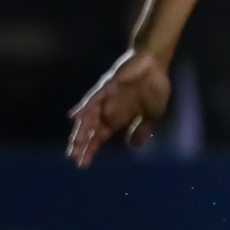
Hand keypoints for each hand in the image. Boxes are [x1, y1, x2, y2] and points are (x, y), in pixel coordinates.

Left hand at [66, 50, 172, 165]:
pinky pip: (94, 98)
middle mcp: (108, 109)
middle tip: (74, 158)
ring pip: (89, 116)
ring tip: (75, 143)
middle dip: (82, 143)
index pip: (99, 137)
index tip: (83, 164)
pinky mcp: (107, 86)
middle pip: (89, 129)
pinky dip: (85, 107)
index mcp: (118, 118)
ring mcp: (105, 98)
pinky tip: (76, 116)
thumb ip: (141, 129)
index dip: (91, 149)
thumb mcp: (152, 115)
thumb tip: (133, 146)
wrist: (155, 65)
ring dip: (81, 129)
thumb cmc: (154, 88)